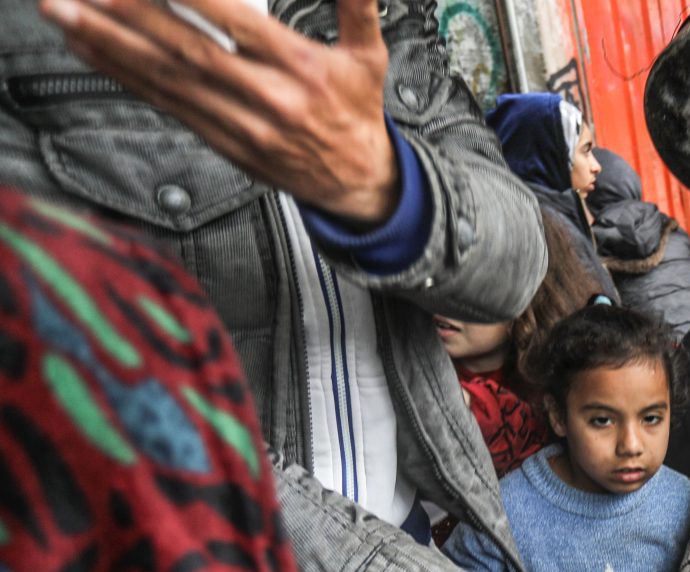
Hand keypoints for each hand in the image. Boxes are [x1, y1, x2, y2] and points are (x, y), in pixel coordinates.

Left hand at [43, 0, 401, 223]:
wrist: (361, 183)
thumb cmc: (357, 113)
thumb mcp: (369, 55)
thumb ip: (357, 6)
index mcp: (303, 69)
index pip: (237, 24)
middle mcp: (269, 99)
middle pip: (189, 52)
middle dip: (130, 17)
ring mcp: (243, 124)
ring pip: (168, 80)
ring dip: (111, 46)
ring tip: (68, 17)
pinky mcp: (224, 143)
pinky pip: (167, 105)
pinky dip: (124, 77)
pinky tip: (93, 53)